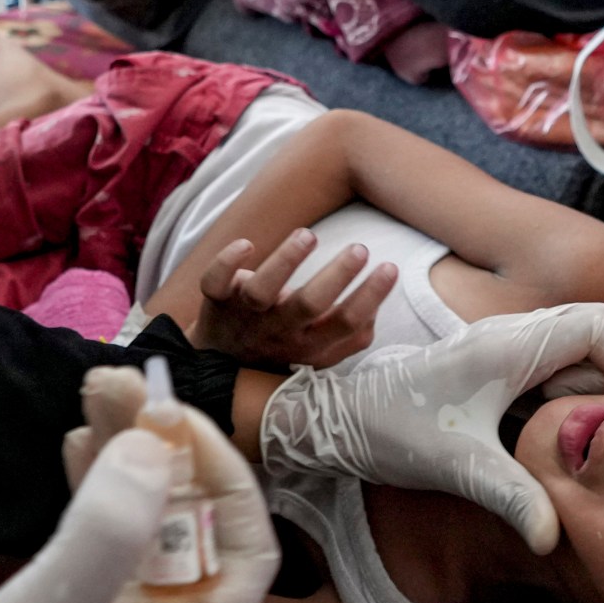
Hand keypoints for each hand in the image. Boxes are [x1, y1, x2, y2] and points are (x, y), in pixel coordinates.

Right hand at [0, 378, 276, 602]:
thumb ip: (106, 532)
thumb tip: (156, 444)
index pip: (242, 554)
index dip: (220, 478)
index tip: (169, 418)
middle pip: (186, 530)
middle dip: (159, 454)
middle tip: (114, 379)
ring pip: (136, 527)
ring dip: (120, 461)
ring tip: (90, 390)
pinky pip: (90, 543)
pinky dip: (87, 492)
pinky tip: (71, 447)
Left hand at [187, 229, 395, 370]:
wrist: (218, 367)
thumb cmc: (281, 349)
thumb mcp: (320, 354)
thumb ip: (351, 336)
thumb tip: (375, 306)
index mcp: (308, 344)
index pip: (345, 324)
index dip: (369, 297)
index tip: (389, 267)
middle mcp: (278, 330)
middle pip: (308, 305)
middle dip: (336, 276)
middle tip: (360, 249)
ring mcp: (245, 315)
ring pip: (261, 291)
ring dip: (285, 261)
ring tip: (309, 235)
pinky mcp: (216, 300)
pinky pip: (214, 282)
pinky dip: (227, 262)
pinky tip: (247, 245)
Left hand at [256, 303, 603, 553]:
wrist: (332, 421)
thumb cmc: (390, 430)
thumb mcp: (457, 468)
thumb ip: (512, 498)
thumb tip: (552, 540)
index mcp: (507, 345)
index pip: (597, 328)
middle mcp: (506, 338)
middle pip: (591, 338)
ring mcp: (495, 351)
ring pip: (567, 356)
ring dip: (585, 393)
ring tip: (590, 444)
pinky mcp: (484, 370)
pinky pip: (542, 372)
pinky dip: (560, 399)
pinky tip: (553, 442)